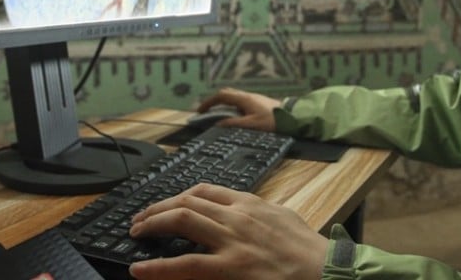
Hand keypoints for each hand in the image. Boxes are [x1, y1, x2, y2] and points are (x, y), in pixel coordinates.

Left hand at [127, 183, 327, 279]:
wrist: (325, 270)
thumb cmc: (308, 250)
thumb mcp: (282, 218)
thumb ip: (258, 214)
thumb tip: (241, 216)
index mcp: (249, 203)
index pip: (205, 190)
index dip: (179, 196)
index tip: (166, 204)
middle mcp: (236, 216)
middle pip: (186, 201)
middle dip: (157, 208)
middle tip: (140, 219)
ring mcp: (231, 241)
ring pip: (181, 221)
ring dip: (151, 225)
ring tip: (135, 233)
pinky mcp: (230, 268)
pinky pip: (185, 265)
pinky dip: (158, 267)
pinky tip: (140, 269)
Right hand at [198, 87, 280, 131]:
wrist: (292, 117)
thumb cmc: (272, 121)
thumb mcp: (251, 125)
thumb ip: (234, 124)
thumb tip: (218, 124)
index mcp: (244, 99)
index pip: (221, 96)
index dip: (208, 102)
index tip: (200, 111)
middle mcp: (247, 96)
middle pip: (226, 94)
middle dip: (214, 102)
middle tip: (206, 113)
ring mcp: (253, 98)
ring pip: (233, 97)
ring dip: (223, 104)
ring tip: (217, 116)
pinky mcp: (257, 103)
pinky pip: (239, 101)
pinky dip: (231, 107)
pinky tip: (232, 117)